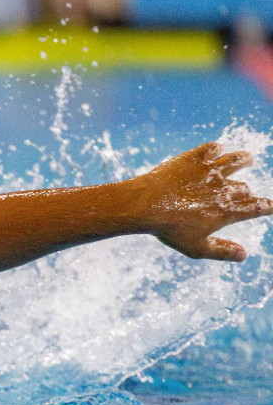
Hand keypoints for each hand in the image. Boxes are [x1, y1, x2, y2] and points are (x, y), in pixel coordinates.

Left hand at [135, 142, 272, 261]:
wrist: (144, 204)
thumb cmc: (169, 229)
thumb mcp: (196, 248)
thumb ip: (221, 251)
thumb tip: (243, 256)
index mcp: (227, 211)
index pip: (256, 208)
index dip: (267, 207)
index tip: (270, 207)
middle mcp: (224, 188)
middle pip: (242, 188)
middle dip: (244, 192)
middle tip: (242, 193)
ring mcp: (209, 170)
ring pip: (234, 161)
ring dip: (242, 160)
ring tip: (247, 158)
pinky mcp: (193, 159)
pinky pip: (209, 149)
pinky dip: (215, 148)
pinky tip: (217, 148)